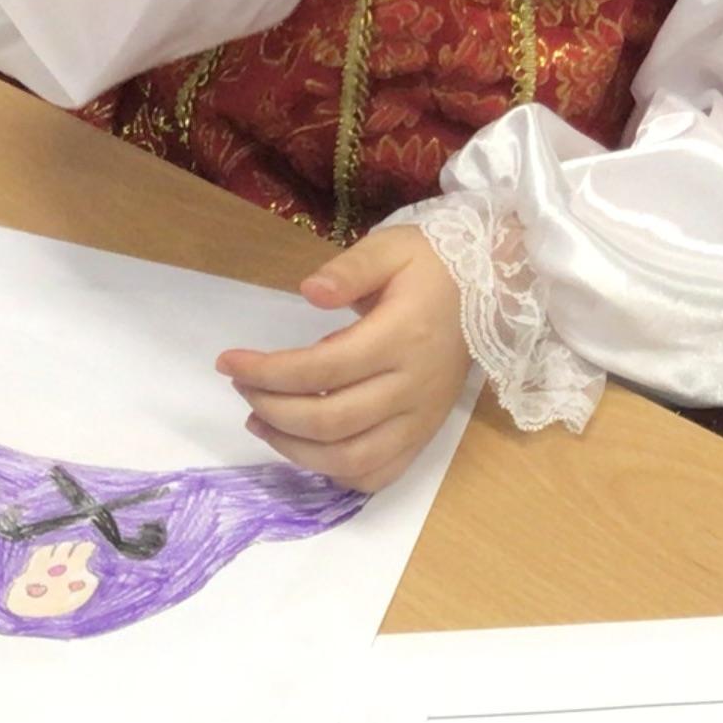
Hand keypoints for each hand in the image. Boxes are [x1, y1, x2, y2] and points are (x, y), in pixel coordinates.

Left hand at [216, 225, 472, 491]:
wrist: (492, 290)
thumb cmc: (433, 267)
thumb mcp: (392, 248)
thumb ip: (350, 269)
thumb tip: (309, 291)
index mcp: (401, 336)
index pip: (323, 368)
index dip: (268, 372)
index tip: (229, 362)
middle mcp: (413, 386)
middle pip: (330, 420)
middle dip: (271, 409)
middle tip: (243, 389)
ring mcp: (421, 418)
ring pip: (351, 458)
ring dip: (294, 450)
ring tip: (261, 423)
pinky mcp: (425, 435)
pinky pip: (379, 474)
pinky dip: (337, 474)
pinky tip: (308, 450)